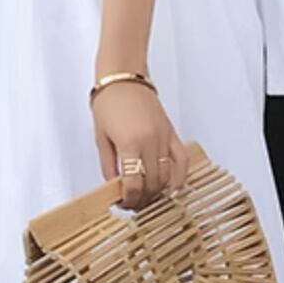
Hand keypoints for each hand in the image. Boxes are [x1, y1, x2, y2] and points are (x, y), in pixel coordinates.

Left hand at [91, 81, 189, 210]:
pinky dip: (180, 177)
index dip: (129, 200)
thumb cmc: (109, 103)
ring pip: (167, 176)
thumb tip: (113, 188)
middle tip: (133, 203)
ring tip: (147, 196)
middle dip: (142, 199)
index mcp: (129, 144)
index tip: (124, 204)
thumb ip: (108, 166)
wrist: (123, 78)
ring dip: (158, 191)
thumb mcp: (101, 138)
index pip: (134, 185)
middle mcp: (150, 142)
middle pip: (152, 184)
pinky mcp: (172, 133)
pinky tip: (174, 188)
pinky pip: (182, 160)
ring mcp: (164, 138)